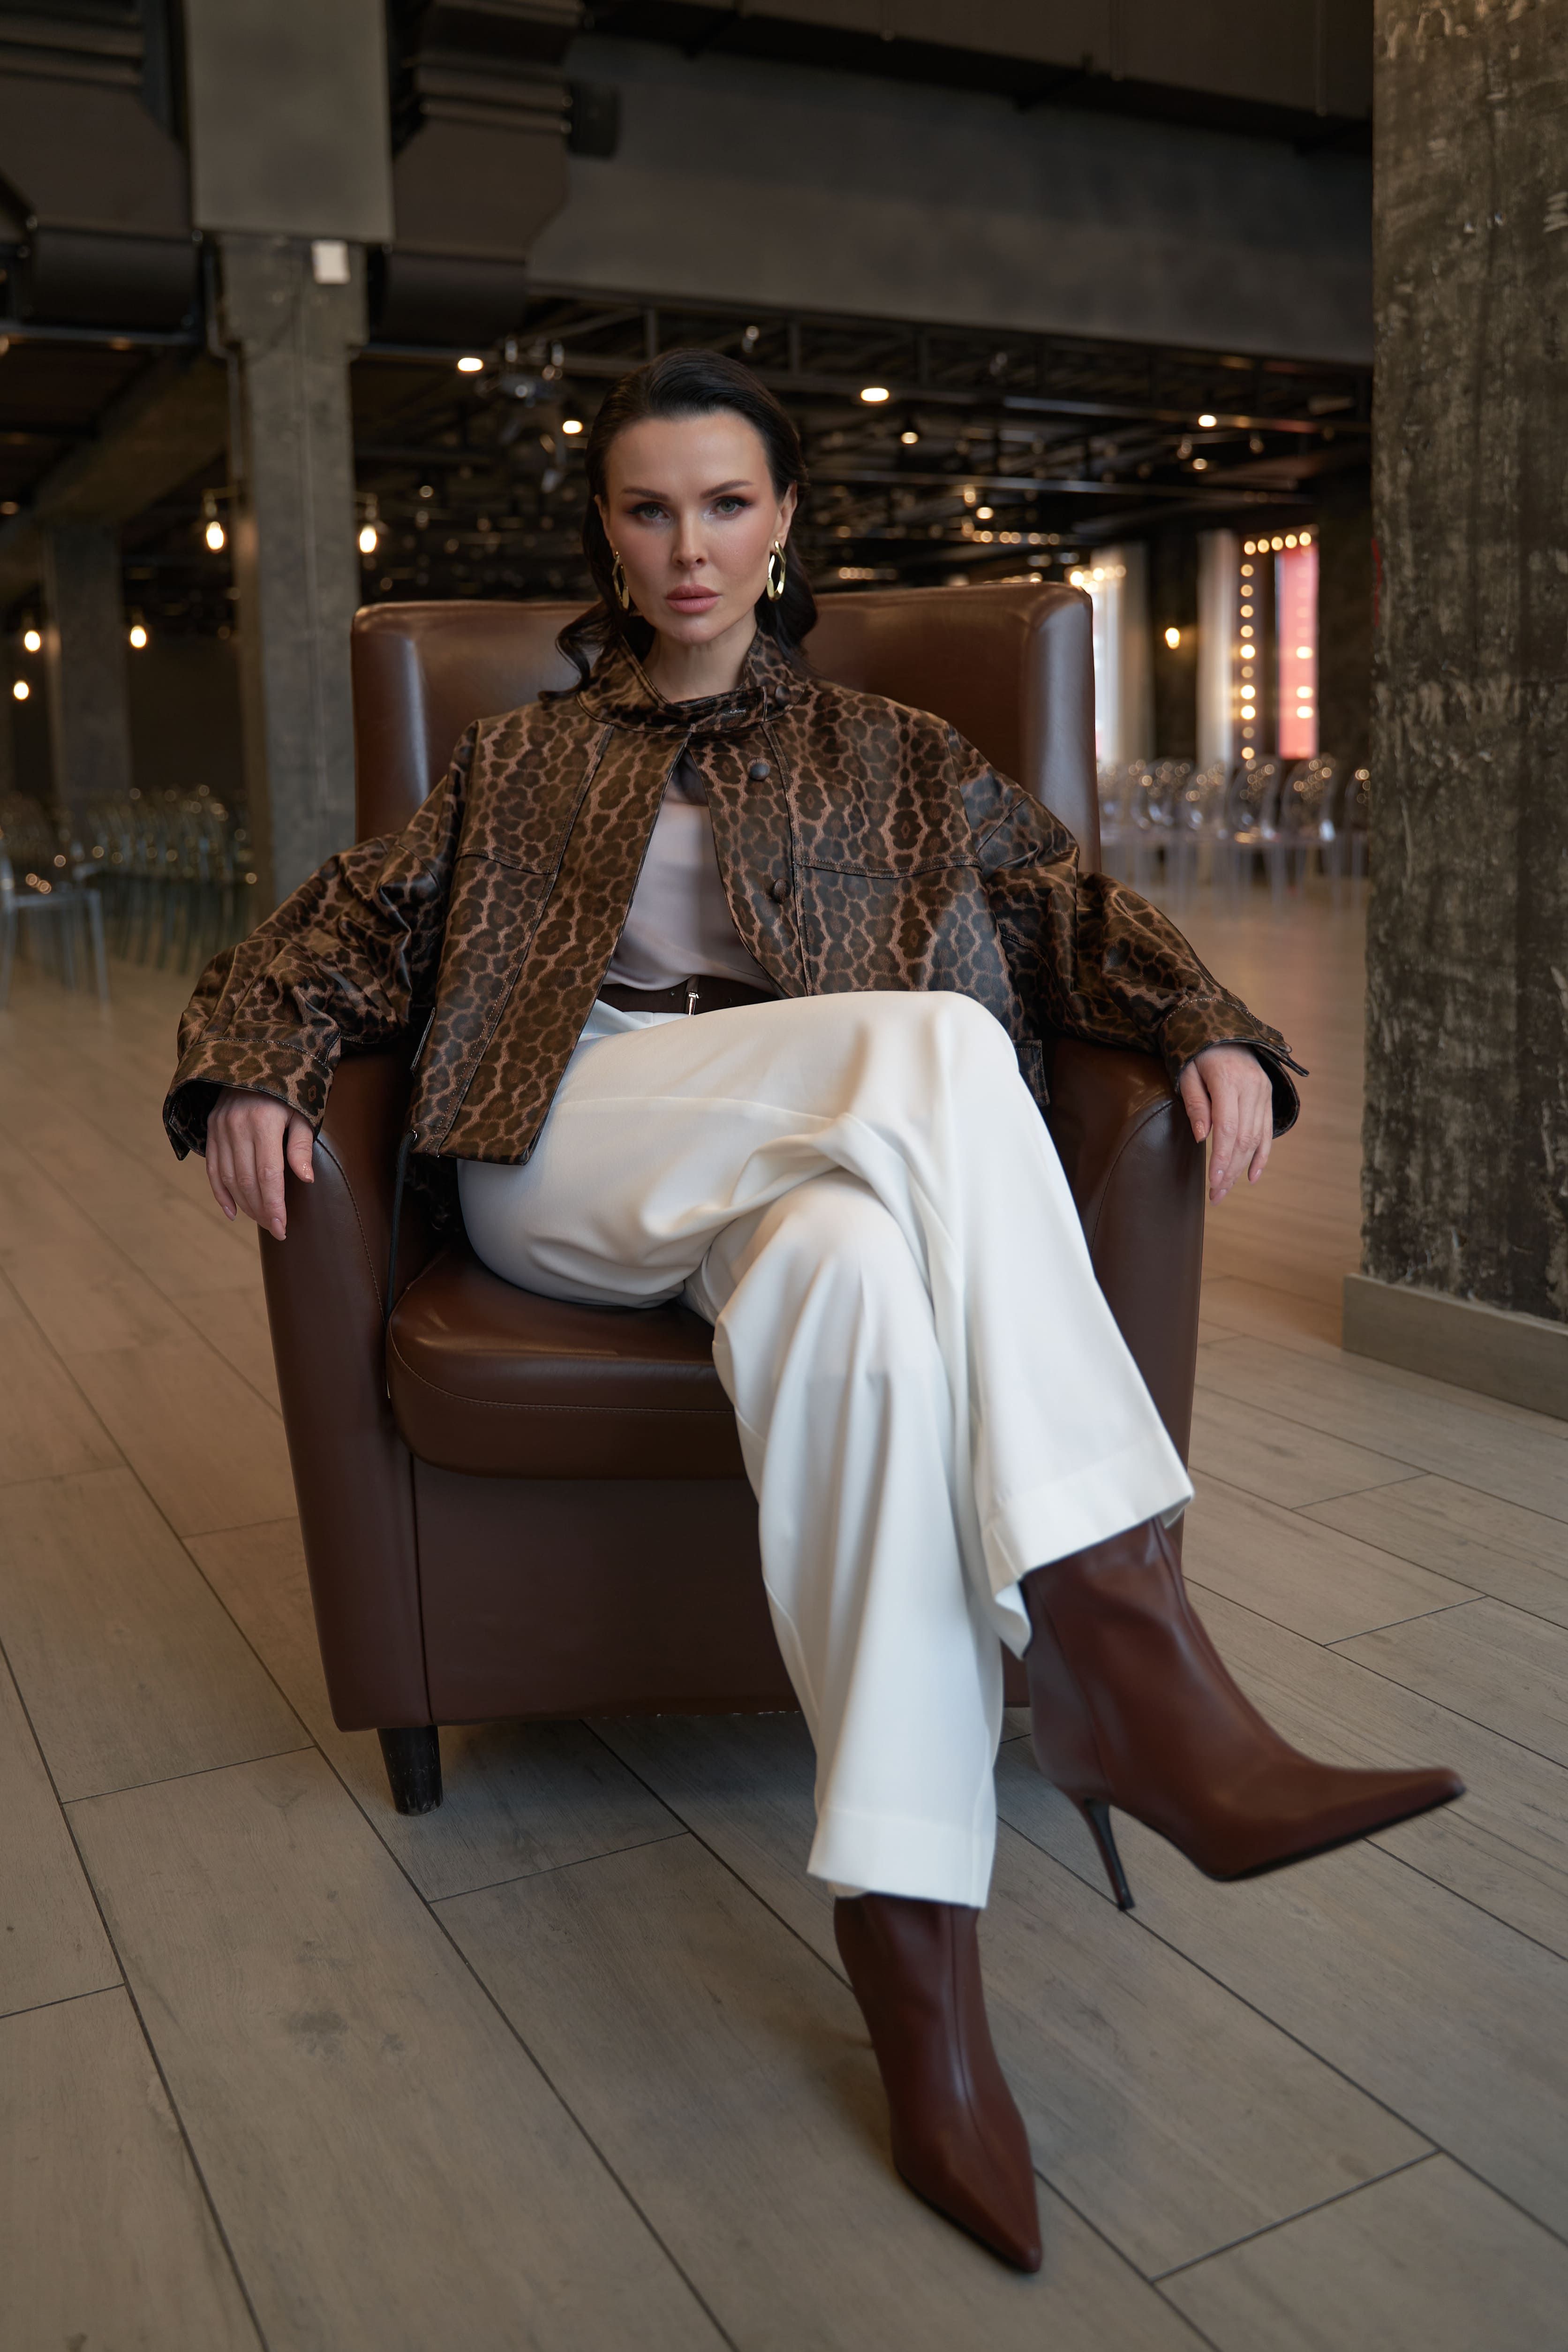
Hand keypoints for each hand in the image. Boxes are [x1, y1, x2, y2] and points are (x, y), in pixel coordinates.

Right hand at [204, 1087, 314, 1239]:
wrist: (254, 1059)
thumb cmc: (287, 1089)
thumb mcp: (302, 1112)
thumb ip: (301, 1145)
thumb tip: (306, 1179)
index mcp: (264, 1123)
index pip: (269, 1175)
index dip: (275, 1205)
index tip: (283, 1228)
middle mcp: (238, 1127)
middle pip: (247, 1181)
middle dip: (261, 1211)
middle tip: (276, 1228)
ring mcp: (220, 1128)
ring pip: (228, 1178)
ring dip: (244, 1205)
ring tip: (261, 1220)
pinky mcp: (211, 1130)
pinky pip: (212, 1169)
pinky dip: (220, 1193)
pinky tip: (233, 1212)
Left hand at [1178, 1046, 1273, 1203]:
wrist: (1225, 1030)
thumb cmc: (1197, 1052)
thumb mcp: (1187, 1073)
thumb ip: (1195, 1104)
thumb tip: (1201, 1137)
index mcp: (1228, 1080)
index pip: (1228, 1127)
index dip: (1222, 1157)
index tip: (1213, 1181)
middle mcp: (1251, 1087)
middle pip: (1243, 1138)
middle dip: (1230, 1170)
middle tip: (1215, 1195)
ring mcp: (1263, 1092)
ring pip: (1256, 1138)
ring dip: (1242, 1168)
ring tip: (1226, 1189)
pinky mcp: (1268, 1097)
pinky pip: (1267, 1131)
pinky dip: (1261, 1156)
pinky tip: (1251, 1176)